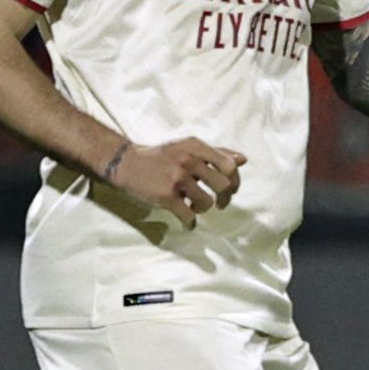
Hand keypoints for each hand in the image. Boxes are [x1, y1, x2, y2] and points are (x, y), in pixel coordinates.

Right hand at [108, 136, 246, 224]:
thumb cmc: (161, 156)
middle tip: (219, 204)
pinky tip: (187, 222)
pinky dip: (190, 222)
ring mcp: (177, 178)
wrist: (126, 163)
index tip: (230, 190)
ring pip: (206, 203)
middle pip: (223, 185)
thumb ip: (216, 152)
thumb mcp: (188, 147)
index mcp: (196, 147)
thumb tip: (242, 160)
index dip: (235, 181)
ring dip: (203, 209)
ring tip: (194, 207)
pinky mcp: (166, 195)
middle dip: (224, 198)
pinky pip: (188, 215)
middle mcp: (189, 160)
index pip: (229, 165)